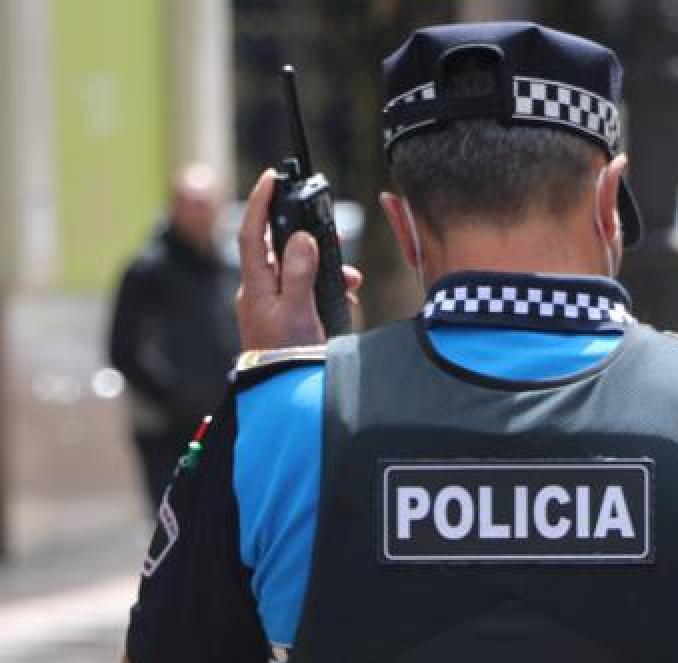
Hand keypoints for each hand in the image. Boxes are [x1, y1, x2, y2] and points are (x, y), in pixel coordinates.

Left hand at [235, 170, 363, 349]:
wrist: (282, 393)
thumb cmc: (285, 355)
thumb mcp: (296, 311)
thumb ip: (299, 272)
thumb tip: (303, 237)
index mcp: (255, 285)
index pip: (251, 233)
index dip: (259, 202)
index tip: (271, 177)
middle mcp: (260, 291)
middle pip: (280, 248)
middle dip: (308, 240)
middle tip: (331, 236)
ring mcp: (272, 304)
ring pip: (298, 271)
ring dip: (326, 271)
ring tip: (350, 283)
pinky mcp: (286, 317)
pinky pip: (306, 292)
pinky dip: (327, 291)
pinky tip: (344, 300)